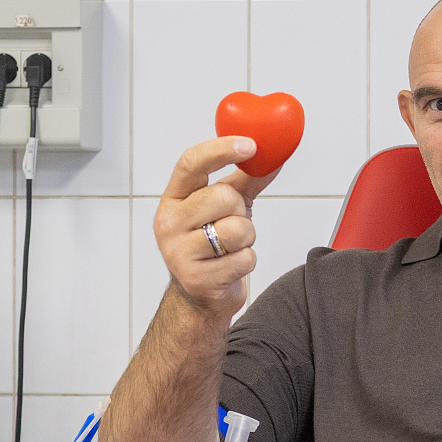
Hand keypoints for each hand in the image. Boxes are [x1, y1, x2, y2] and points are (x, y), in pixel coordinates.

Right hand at [153, 137, 282, 319]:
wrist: (201, 296)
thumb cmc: (212, 246)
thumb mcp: (225, 208)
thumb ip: (245, 180)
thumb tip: (272, 156)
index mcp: (174, 199)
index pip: (191, 163)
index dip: (222, 150)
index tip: (251, 145)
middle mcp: (169, 223)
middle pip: (222, 196)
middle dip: (240, 211)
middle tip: (231, 223)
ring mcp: (179, 252)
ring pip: (237, 229)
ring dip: (246, 239)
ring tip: (231, 248)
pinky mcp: (197, 279)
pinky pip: (243, 258)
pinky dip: (246, 262)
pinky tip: (230, 266)